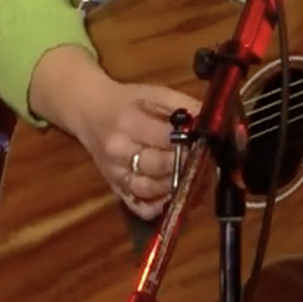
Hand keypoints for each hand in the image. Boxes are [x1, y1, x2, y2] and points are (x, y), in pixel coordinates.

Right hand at [33, 53, 200, 219]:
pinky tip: (175, 197)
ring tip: (197, 179)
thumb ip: (184, 105)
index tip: (209, 143)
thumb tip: (213, 123)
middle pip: (159, 166)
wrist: (89, 112)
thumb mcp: (154, 93)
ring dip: (178, 188)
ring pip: (151, 190)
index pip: (166, 138)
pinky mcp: (116, 190)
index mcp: (127, 122)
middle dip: (188, 166)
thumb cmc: (127, 101)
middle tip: (208, 163)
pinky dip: (160, 207)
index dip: (192, 142)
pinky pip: (139, 208)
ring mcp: (116, 174)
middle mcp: (118, 152)